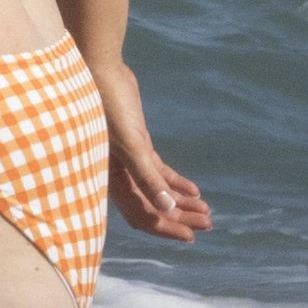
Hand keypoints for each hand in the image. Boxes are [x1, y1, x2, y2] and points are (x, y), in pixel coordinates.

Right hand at [89, 55, 211, 242]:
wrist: (99, 71)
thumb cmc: (108, 107)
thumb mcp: (130, 144)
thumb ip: (146, 176)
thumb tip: (167, 209)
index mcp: (113, 181)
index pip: (142, 215)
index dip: (166, 228)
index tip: (191, 236)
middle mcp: (120, 176)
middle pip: (154, 207)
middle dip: (180, 218)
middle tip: (208, 224)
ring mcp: (130, 161)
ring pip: (159, 190)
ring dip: (181, 203)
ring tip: (206, 212)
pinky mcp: (138, 145)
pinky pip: (159, 172)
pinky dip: (176, 183)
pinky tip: (195, 191)